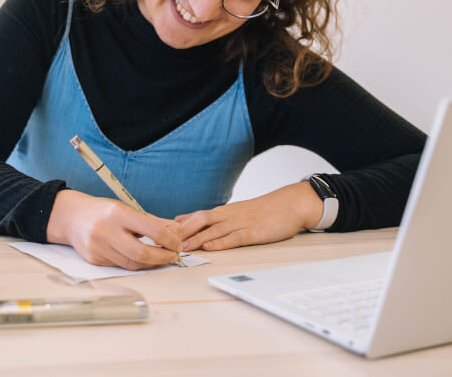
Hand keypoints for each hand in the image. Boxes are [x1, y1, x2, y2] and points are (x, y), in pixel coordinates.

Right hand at [47, 189, 181, 269]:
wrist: (71, 217)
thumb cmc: (101, 211)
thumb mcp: (124, 207)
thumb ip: (148, 221)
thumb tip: (174, 233)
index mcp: (117, 213)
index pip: (152, 230)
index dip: (169, 240)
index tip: (177, 243)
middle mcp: (106, 230)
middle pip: (142, 253)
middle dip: (162, 257)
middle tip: (172, 255)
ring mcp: (98, 247)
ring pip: (132, 264)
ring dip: (150, 263)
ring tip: (160, 258)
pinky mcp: (94, 260)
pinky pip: (121, 266)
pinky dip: (134, 264)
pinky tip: (141, 259)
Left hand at [176, 182, 322, 251]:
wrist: (289, 204)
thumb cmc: (263, 211)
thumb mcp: (235, 213)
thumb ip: (213, 218)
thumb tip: (186, 220)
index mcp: (223, 212)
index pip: (196, 216)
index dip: (178, 225)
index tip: (162, 232)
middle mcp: (228, 216)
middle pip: (200, 221)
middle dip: (182, 232)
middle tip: (165, 241)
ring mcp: (241, 223)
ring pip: (213, 230)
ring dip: (196, 239)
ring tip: (181, 247)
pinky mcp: (253, 232)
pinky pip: (234, 237)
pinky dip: (220, 242)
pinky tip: (209, 247)